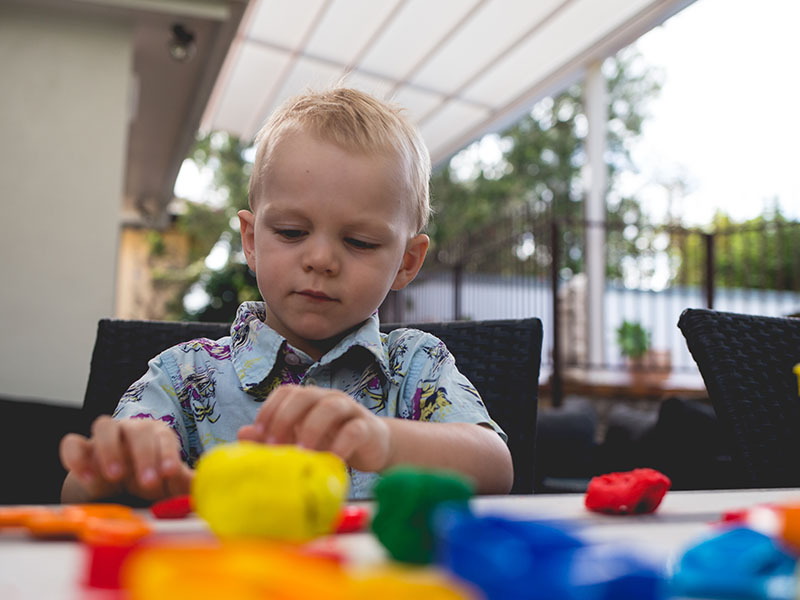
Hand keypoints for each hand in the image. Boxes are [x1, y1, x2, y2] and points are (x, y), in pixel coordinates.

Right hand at [59, 415, 193, 501]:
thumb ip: (185, 483)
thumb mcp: (167, 483)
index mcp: (158, 435)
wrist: (114, 486)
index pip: (165, 437)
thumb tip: (209, 485)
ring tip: (115, 476)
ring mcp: (105, 437)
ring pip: (104, 426)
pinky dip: (76, 457)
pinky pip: (72, 443)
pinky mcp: (80, 448)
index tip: (170, 473)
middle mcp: (132, 430)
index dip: (168, 454)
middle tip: (147, 483)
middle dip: (144, 456)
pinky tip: (86, 477)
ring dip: (110, 449)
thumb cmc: (147, 478)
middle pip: (138, 430)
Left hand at [237, 385, 391, 472]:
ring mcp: (349, 410)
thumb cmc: (332, 442)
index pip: (286, 392)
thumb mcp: (301, 441)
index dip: (270, 409)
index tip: (259, 434)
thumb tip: (243, 434)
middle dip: (286, 418)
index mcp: (309, 399)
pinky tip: (330, 461)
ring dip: (312, 428)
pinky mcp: (367, 427)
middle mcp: (328, 398)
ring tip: (302, 453)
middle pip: (305, 395)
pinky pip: (354, 430)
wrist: (374, 447)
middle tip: (276, 444)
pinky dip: (341, 445)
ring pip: (331, 406)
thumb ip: (274, 437)